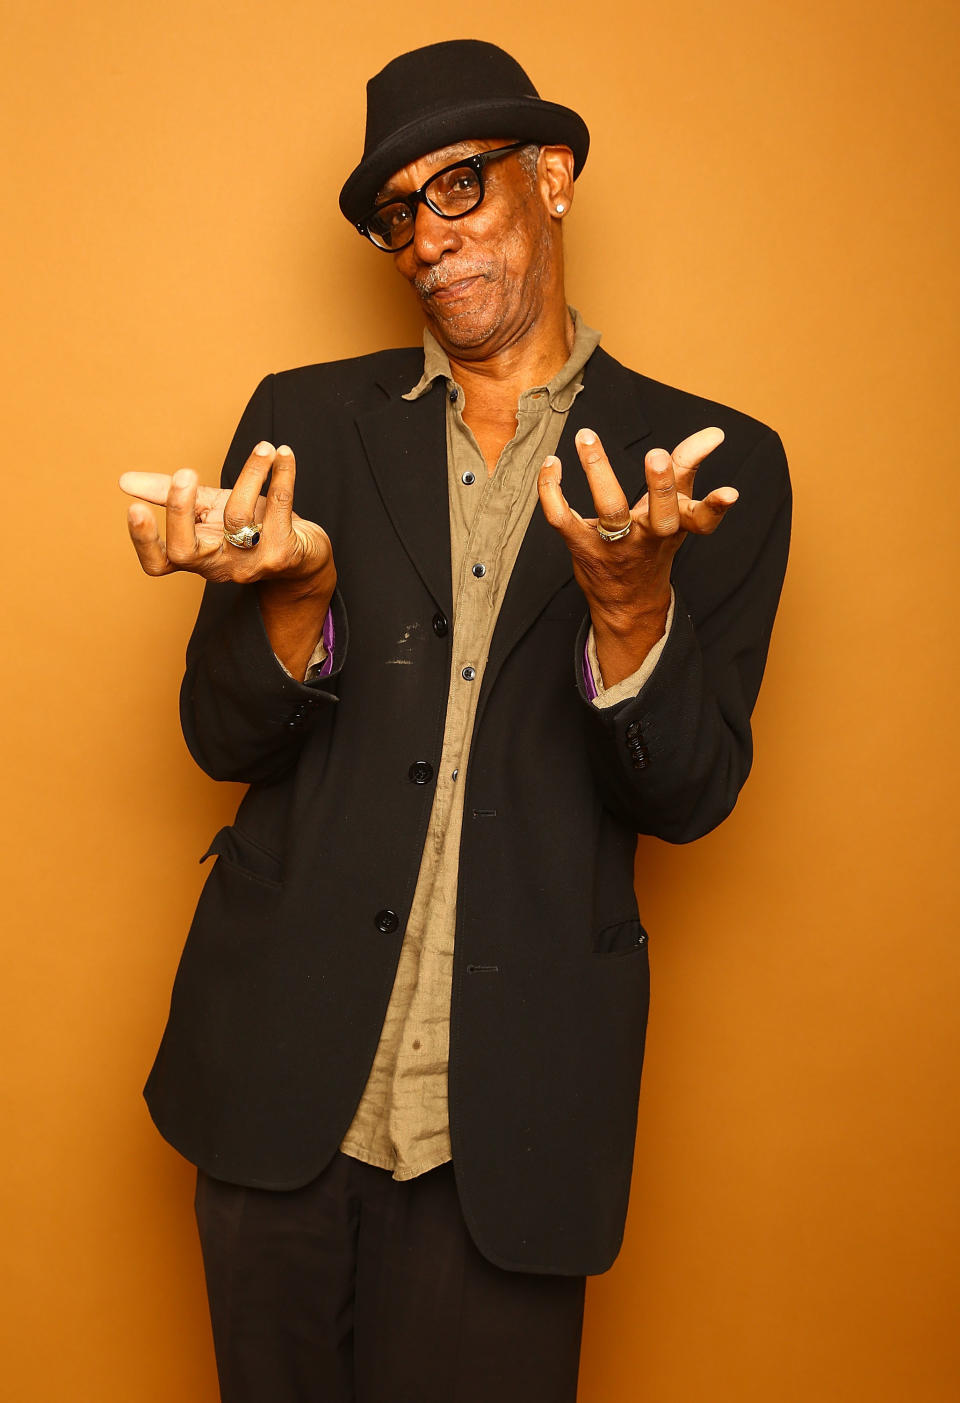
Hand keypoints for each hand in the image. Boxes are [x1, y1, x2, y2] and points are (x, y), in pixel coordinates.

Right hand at [120, 441, 333, 590]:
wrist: (303, 557)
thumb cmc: (249, 528)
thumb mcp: (209, 509)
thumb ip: (171, 494)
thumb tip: (124, 481)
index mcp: (195, 556)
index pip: (158, 562)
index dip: (144, 541)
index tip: (133, 508)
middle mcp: (217, 566)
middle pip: (186, 552)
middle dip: (179, 511)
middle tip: (183, 473)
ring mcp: (249, 564)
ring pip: (238, 517)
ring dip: (250, 475)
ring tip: (263, 447)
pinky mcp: (282, 555)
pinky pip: (280, 509)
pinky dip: (282, 477)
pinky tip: (282, 456)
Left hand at [537, 426, 736, 683]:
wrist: (626, 601)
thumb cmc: (653, 545)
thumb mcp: (676, 512)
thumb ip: (688, 467)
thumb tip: (714, 433)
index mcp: (675, 527)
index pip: (702, 520)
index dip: (716, 508)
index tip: (730, 493)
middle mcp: (648, 537)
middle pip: (660, 515)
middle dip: (661, 485)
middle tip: (658, 454)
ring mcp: (614, 545)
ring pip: (610, 510)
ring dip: (599, 470)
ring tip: (587, 436)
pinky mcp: (582, 546)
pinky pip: (562, 518)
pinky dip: (551, 490)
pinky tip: (552, 463)